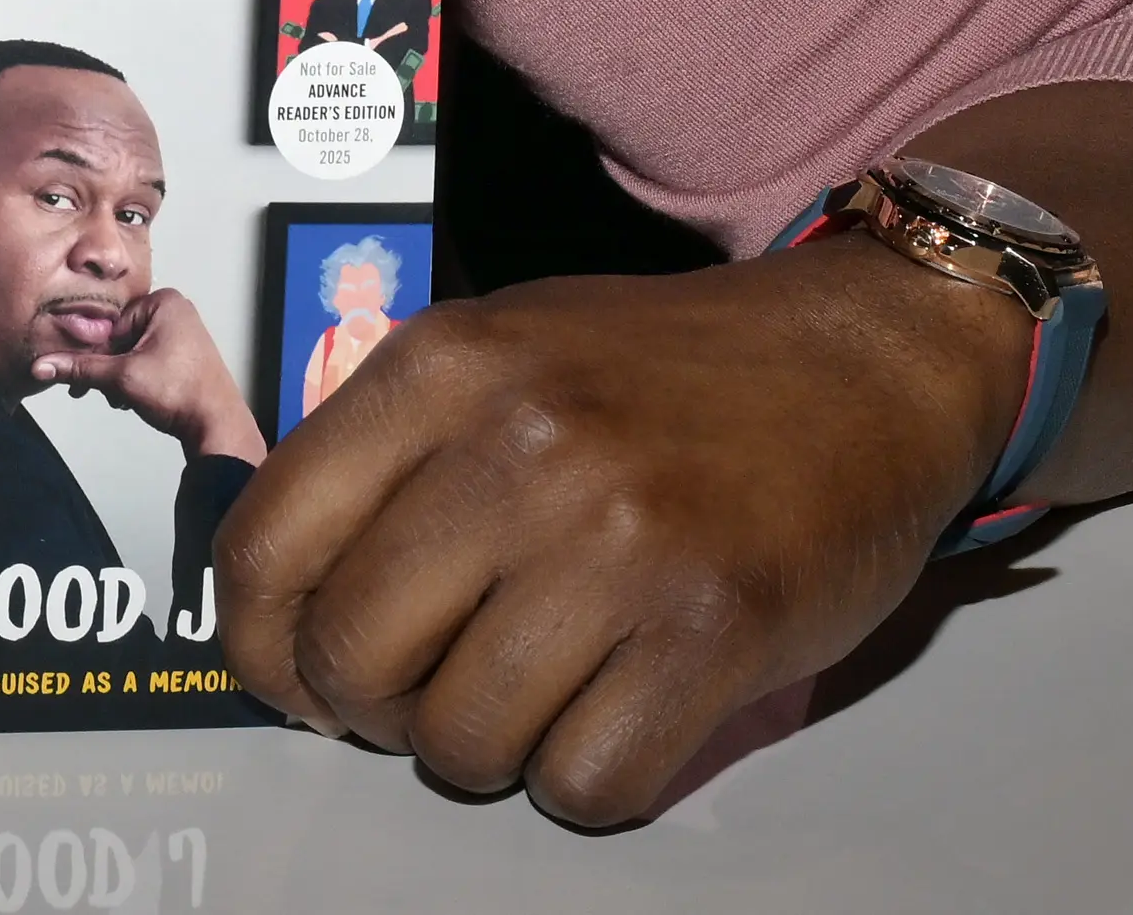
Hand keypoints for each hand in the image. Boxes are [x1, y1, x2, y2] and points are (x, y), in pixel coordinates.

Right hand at [31, 286, 267, 466]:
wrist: (216, 425)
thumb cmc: (179, 393)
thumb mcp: (121, 377)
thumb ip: (80, 369)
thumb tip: (43, 366)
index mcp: (164, 302)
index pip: (112, 323)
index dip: (97, 353)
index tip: (84, 375)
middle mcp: (176, 311)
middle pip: (122, 337)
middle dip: (110, 367)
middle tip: (107, 392)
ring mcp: (183, 334)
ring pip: (133, 351)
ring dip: (121, 376)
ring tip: (125, 398)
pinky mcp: (186, 355)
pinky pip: (149, 359)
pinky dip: (137, 378)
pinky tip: (137, 398)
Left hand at [214, 243, 1018, 824]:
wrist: (870, 359)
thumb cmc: (672, 372)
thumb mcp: (504, 347)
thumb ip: (389, 449)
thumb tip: (286, 595)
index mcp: (441, 366)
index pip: (267, 546)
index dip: (262, 644)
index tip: (295, 674)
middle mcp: (517, 446)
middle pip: (353, 659)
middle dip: (372, 708)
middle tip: (425, 691)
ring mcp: (619, 542)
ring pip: (460, 741)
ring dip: (483, 749)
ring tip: (534, 691)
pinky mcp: (714, 630)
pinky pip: (584, 784)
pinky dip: (586, 781)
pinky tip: (613, 714)